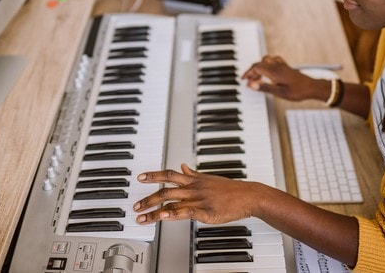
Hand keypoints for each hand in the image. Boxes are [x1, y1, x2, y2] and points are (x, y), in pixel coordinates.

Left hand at [134, 164, 256, 223]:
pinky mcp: (206, 212)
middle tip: (136, 206)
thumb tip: (183, 166)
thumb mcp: (209, 177)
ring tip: (142, 217)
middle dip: (148, 199)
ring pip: (172, 203)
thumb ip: (193, 173)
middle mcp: (193, 188)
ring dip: (154, 211)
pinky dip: (173, 214)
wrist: (248, 195)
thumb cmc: (230, 188)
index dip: (153, 175)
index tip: (140, 177)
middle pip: (166, 191)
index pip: (169, 174)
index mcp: (193, 180)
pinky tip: (164, 217)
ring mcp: (198, 199)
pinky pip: (186, 212)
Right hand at [242, 55, 315, 100]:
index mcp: (274, 72)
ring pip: (265, 60)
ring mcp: (282, 65)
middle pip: (259, 63)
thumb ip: (264, 87)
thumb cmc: (298, 91)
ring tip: (257, 77)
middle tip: (248, 81)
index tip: (243, 79)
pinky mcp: (286, 67)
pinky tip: (268, 72)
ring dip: (259, 67)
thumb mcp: (279, 93)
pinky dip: (267, 64)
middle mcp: (277, 66)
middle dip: (251, 71)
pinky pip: (273, 60)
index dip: (248, 73)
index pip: (256, 67)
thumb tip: (251, 85)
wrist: (312, 87)